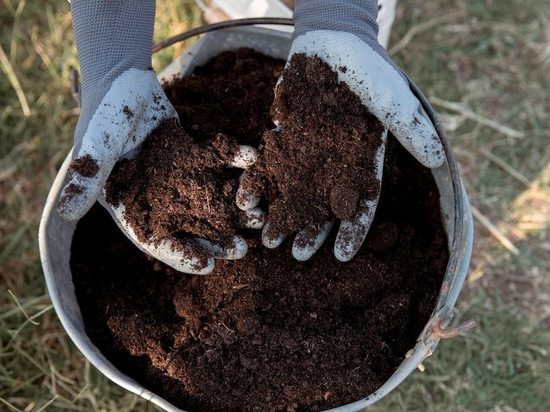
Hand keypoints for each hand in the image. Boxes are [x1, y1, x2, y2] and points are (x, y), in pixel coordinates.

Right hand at [56, 0, 251, 273]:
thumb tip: (65, 213)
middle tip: (242, 249)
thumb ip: (86, 178)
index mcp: (134, 207)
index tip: (208, 265)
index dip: (181, 256)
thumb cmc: (103, 116)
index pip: (157, 242)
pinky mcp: (197, 155)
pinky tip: (254, 161)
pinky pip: (221, 163)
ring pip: (212, 200)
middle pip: (191, 228)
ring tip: (259, 217)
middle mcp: (161, 198)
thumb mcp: (94, 148)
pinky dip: (237, 162)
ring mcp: (181, 178)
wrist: (122, 80)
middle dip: (217, 240)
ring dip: (235, 209)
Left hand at [237, 1, 444, 261]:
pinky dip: (259, 181)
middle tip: (296, 255)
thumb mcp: (393, 97)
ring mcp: (307, 153)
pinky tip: (246, 201)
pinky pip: (269, 165)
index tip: (342, 255)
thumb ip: (410, 128)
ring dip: (282, 215)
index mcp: (363, 163)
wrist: (333, 43)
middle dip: (311, 231)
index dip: (353, 230)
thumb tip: (436, 158)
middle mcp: (334, 165)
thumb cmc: (368, 71)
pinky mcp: (284, 138)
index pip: (361, 204)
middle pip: (323, 206)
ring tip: (268, 238)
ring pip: (294, 192)